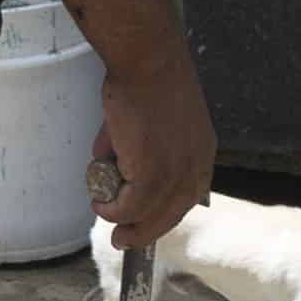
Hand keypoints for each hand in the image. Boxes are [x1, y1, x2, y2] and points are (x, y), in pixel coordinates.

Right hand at [88, 50, 216, 253]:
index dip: (163, 215)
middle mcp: (195, 169)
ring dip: (118, 216)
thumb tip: (110, 162)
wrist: (148, 62)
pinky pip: (128, 207)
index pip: (186, 198)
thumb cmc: (148, 79)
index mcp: (202, 154)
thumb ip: (141, 146)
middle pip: (170, 217)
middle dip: (142, 233)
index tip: (143, 223)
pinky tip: (99, 199)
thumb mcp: (157, 120)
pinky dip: (110, 208)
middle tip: (121, 239)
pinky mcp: (152, 176)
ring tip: (100, 205)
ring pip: (145, 216)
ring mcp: (175, 175)